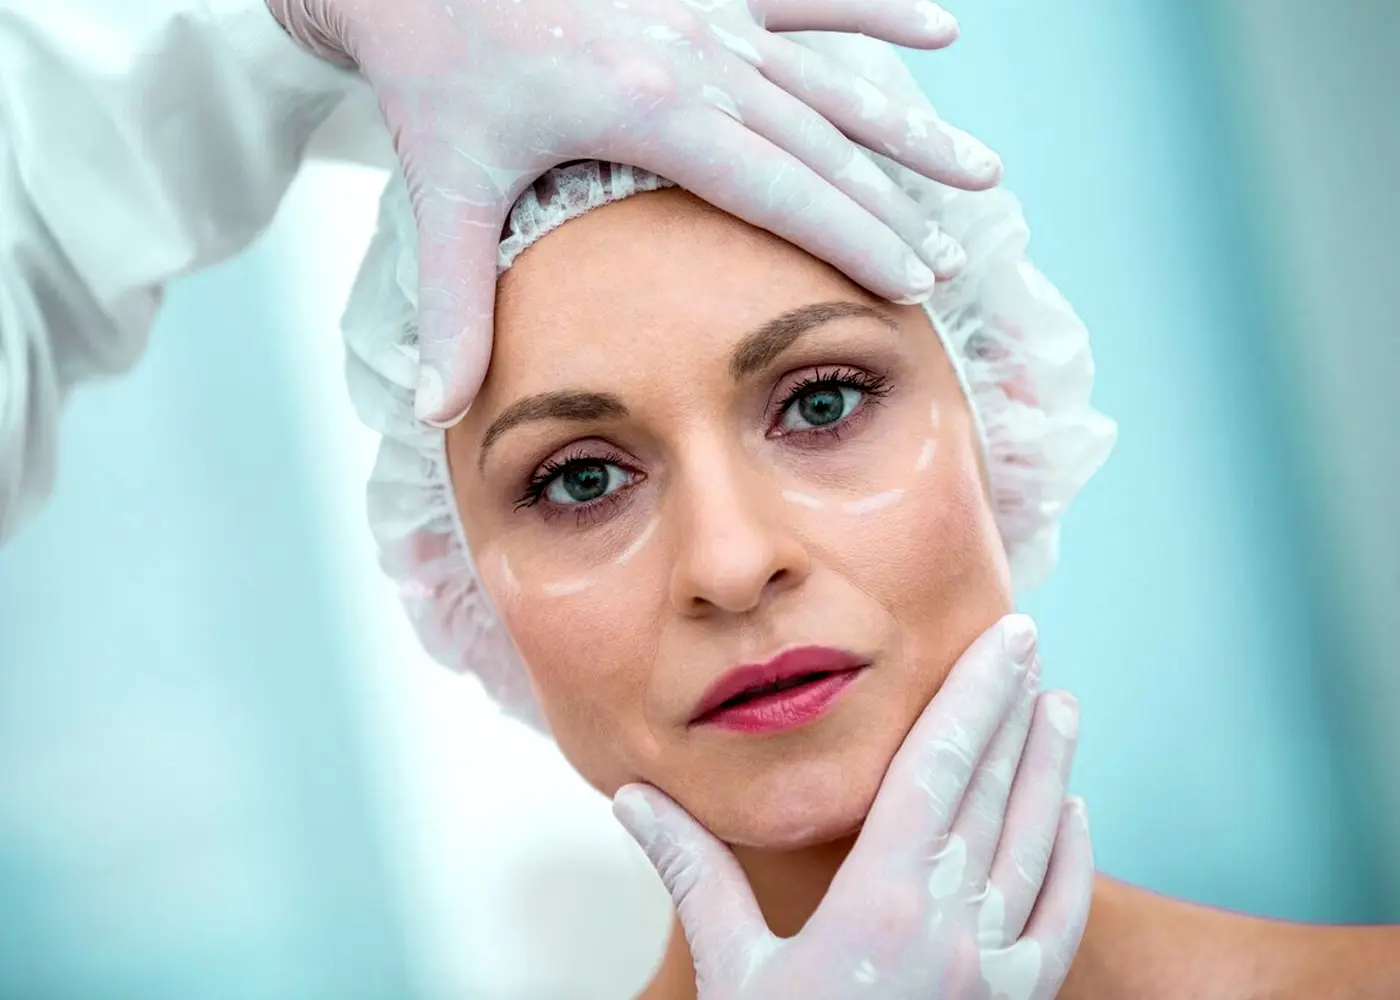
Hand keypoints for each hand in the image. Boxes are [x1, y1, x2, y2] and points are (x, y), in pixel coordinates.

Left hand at [267, 0, 1002, 423]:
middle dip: (892, 209)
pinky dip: (873, 10)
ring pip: (833, 76)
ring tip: (980, 171)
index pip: (782, 191)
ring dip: (908, 126)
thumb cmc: (429, 62)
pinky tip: (941, 32)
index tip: (915, 282)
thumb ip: (453, 305)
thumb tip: (433, 415)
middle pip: (823, 145)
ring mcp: (709, 7)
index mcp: (653, 113)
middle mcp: (700, 55)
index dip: (854, 239)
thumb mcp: (445, 185)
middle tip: (948, 262)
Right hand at [613, 615, 1092, 999]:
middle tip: (1031, 645)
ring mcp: (995, 968)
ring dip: (1050, 768)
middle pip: (995, 790)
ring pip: (1036, 842)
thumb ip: (690, 872)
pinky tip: (1075, 816)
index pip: (939, 767)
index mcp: (880, 900)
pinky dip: (1073, 859)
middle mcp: (951, 924)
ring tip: (1062, 707)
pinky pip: (1059, 917)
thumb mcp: (729, 968)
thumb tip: (631, 796)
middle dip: (1015, 710)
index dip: (974, 694)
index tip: (1003, 640)